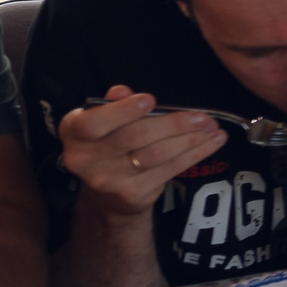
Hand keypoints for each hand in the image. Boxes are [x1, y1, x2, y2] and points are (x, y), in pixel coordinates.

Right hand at [57, 87, 226, 217]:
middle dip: (173, 125)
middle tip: (203, 117)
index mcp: (73, 133)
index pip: (94, 123)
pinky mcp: (131, 194)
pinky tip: (212, 142)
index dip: (123, 111)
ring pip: (156, 155)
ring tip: (213, 128)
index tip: (150, 100)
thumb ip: (113, 105)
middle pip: (134, 138)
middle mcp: (84, 159)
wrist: (106, 196)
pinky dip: (195, 154)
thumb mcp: (104, 121)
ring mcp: (107, 180)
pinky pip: (169, 170)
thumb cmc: (109, 144)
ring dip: (190, 140)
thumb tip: (122, 91)